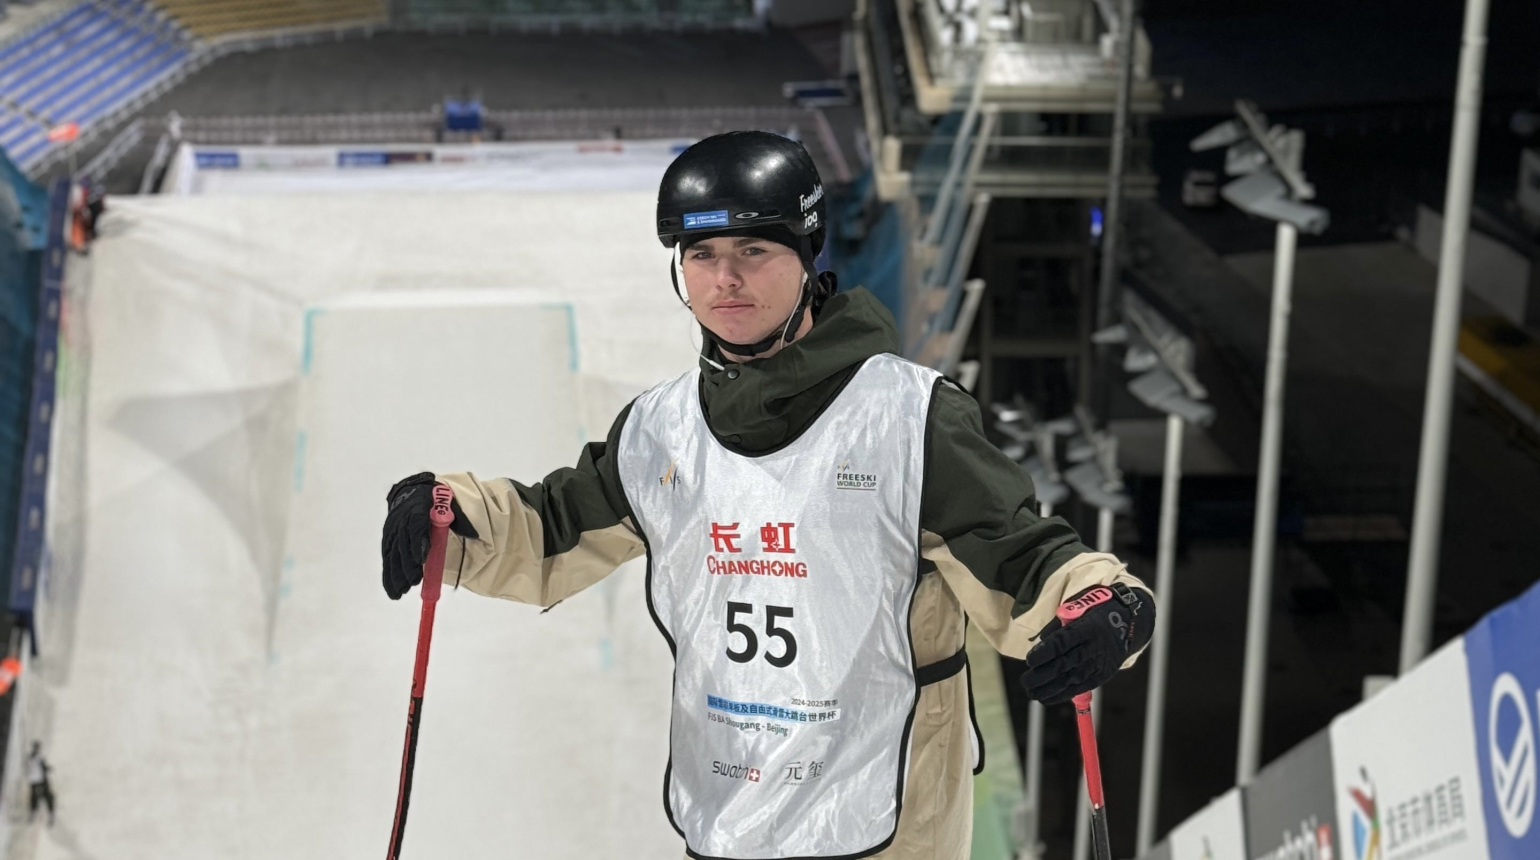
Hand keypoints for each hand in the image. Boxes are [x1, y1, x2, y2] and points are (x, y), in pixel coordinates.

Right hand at [381, 472, 478, 599]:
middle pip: (402, 542)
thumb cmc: (435, 501)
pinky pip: (387, 559)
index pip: (416, 523)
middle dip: (407, 564)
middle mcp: (401, 518)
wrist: (410, 492)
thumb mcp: (450, 504)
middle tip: (414, 581)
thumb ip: (460, 520)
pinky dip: (388, 576)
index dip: (418, 541)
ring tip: (401, 592)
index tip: (422, 559)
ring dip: (396, 574)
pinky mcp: (387, 539)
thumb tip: (474, 535)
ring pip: (392, 553)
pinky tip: (393, 591)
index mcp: (419, 505)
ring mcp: (392, 529)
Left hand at [1021, 583, 1153, 704]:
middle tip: (1025, 681)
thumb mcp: (1079, 609)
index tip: (1029, 660)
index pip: (1064, 642)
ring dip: (1050, 688)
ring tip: (1031, 693)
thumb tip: (1041, 643)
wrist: (1129, 622)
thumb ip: (1059, 626)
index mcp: (1088, 628)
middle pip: (1067, 663)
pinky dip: (1063, 694)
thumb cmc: (1096, 613)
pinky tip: (1046, 698)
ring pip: (1073, 679)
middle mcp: (1095, 647)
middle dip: (1044, 675)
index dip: (1046, 652)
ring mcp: (1099, 663)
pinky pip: (1081, 687)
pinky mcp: (1102, 675)